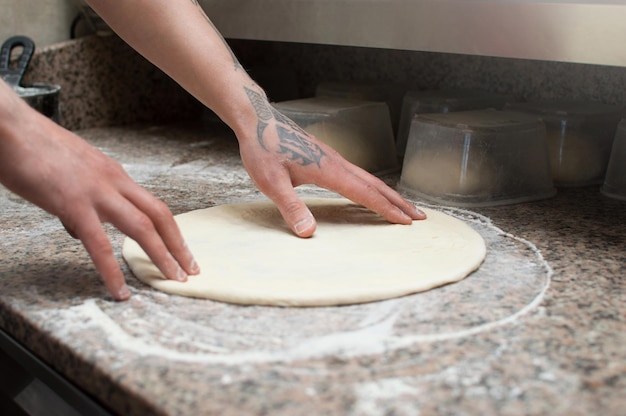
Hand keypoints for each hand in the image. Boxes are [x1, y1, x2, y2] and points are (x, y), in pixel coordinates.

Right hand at [0, 83, 198, 299]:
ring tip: (173, 279)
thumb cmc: (33, 147)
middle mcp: (113, 181)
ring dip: (162, 255)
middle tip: (191, 269)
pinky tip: (119, 290)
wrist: (10, 126)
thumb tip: (81, 229)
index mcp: (113, 174)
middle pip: (159, 215)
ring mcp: (96, 192)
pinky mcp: (73, 204)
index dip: (171, 230)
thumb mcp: (70, 172)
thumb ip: (82, 201)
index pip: (152, 205)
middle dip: (179, 245)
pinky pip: (99, 244)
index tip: (181, 250)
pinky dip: (112, 271)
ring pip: (142, 227)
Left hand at [237, 88, 425, 236]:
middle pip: (375, 184)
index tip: (405, 222)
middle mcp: (336, 163)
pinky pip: (357, 174)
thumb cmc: (263, 149)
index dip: (386, 209)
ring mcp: (333, 158)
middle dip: (398, 202)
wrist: (258, 120)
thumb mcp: (271, 182)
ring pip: (368, 178)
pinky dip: (372, 186)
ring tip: (403, 206)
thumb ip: (291, 207)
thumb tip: (308, 233)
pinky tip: (369, 191)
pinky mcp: (326, 157)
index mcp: (328, 170)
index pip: (364, 193)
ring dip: (388, 193)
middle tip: (419, 216)